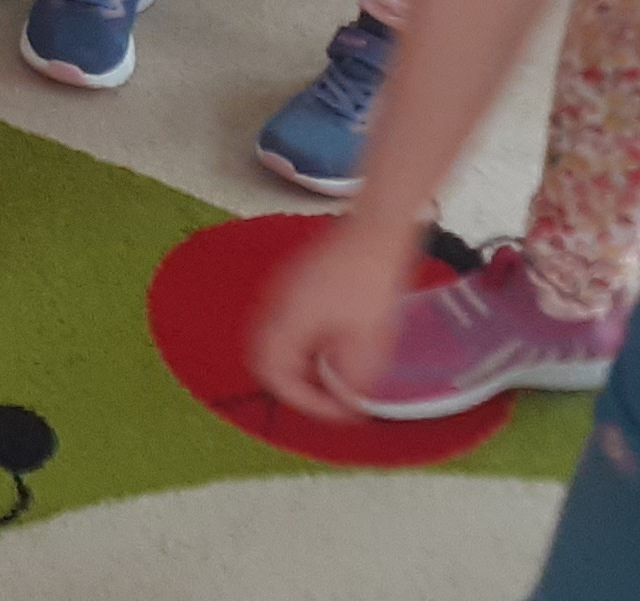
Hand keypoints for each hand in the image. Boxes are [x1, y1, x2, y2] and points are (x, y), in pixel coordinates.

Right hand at [251, 211, 417, 422]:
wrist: (376, 231)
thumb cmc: (372, 281)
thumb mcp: (370, 342)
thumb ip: (352, 379)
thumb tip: (345, 402)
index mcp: (286, 321)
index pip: (274, 375)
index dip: (305, 401)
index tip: (338, 410)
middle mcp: (274, 306)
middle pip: (263, 359)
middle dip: (293, 384)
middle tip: (325, 396)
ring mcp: (280, 290)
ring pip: (271, 341)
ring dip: (295, 364)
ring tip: (330, 374)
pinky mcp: (292, 281)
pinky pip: (282, 323)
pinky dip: (299, 344)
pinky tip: (329, 345)